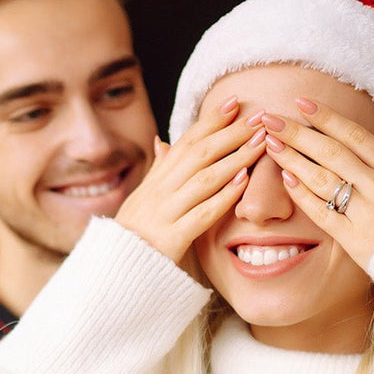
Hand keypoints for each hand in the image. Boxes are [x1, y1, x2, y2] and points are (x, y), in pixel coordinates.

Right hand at [115, 96, 265, 264]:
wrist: (114, 271)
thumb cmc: (134, 235)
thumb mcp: (142, 199)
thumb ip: (158, 172)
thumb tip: (161, 142)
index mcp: (156, 180)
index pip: (186, 142)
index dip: (211, 121)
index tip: (235, 102)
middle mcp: (159, 191)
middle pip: (200, 154)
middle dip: (231, 133)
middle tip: (259, 117)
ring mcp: (165, 214)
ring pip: (204, 179)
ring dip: (235, 159)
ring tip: (260, 144)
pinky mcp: (171, 239)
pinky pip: (202, 214)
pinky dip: (224, 197)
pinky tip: (244, 183)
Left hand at [262, 101, 373, 268]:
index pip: (357, 136)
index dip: (327, 117)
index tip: (303, 103)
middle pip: (332, 152)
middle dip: (298, 132)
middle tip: (270, 116)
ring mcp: (366, 214)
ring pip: (322, 179)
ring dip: (293, 159)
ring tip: (269, 142)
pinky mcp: (355, 241)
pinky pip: (323, 214)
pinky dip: (303, 196)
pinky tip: (285, 180)